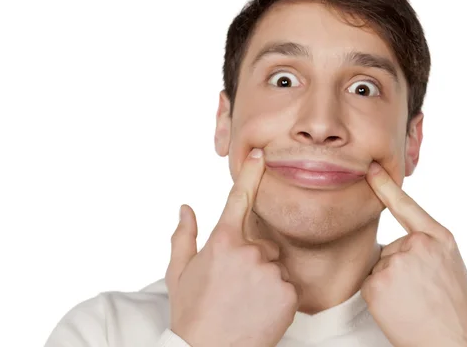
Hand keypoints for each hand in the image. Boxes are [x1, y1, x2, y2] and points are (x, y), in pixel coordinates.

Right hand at [165, 148, 297, 346]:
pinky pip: (288, 286)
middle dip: (254, 259)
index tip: (261, 153)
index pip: (239, 198)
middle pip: (263, 243)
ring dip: (266, 280)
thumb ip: (184, 236)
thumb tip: (186, 208)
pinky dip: (278, 297)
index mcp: (222, 240)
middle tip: (236, 287)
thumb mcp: (178, 274)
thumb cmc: (191, 313)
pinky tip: (260, 311)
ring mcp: (270, 271)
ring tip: (246, 302)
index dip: (251, 173)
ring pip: (276, 266)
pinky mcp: (288, 292)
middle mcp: (249, 250)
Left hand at [361, 162, 466, 346]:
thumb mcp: (450, 259)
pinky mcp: (377, 285)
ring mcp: (394, 265)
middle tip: (421, 289)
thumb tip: (400, 231)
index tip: (371, 169)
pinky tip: (399, 306)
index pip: (407, 206)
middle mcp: (416, 246)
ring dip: (391, 282)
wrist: (453, 339)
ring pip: (381, 266)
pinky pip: (371, 283)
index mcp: (437, 237)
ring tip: (413, 300)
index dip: (386, 186)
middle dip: (400, 267)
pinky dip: (380, 296)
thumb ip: (426, 239)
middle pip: (392, 248)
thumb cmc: (452, 300)